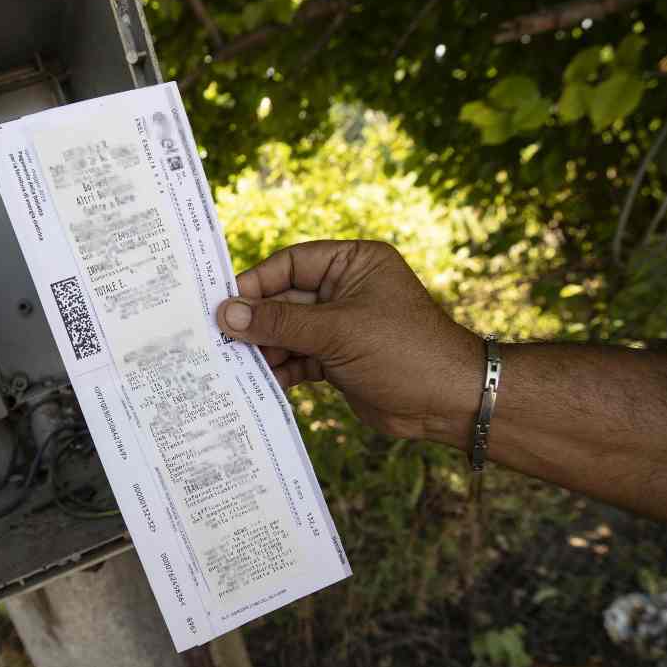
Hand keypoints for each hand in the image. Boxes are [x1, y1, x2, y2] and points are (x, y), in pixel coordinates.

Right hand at [215, 240, 481, 446]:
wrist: (449, 402)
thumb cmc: (404, 351)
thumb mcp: (337, 331)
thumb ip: (280, 322)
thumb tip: (228, 313)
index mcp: (353, 263)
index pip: (290, 264)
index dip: (256, 283)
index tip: (222, 304)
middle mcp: (345, 290)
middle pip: (284, 299)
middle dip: (255, 321)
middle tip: (217, 338)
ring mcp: (341, 326)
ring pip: (288, 332)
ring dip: (263, 348)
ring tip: (230, 364)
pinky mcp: (338, 359)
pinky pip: (298, 358)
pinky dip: (280, 369)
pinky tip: (256, 382)